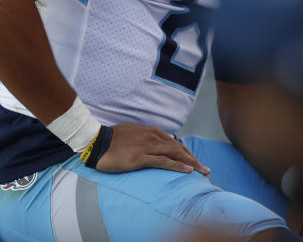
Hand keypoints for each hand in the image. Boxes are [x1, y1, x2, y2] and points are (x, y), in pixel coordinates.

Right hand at [95, 124, 209, 176]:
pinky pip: (163, 161)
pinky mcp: (141, 157)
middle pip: (179, 148)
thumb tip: (154, 144)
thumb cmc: (112, 140)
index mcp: (151, 132)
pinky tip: (187, 171)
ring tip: (202, 172)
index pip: (174, 143)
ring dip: (191, 163)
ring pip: (175, 154)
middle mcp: (152, 137)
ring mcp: (147, 147)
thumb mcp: (132, 135)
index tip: (196, 162)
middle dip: (194, 159)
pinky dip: (178, 166)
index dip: (187, 153)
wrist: (96, 142)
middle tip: (206, 170)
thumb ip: (145, 138)